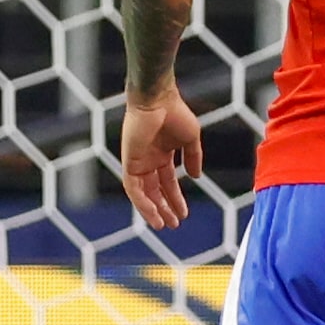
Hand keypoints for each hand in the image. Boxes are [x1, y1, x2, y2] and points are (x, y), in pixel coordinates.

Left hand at [120, 92, 203, 230]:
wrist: (158, 99)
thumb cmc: (175, 112)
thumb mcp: (191, 139)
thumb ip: (193, 158)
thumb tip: (196, 176)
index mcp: (162, 153)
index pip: (167, 182)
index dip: (176, 198)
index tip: (184, 214)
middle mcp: (148, 159)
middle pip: (154, 190)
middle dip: (164, 208)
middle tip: (173, 224)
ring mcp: (137, 161)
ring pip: (142, 193)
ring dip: (152, 210)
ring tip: (163, 225)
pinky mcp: (129, 162)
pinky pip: (133, 188)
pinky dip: (142, 202)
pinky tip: (153, 214)